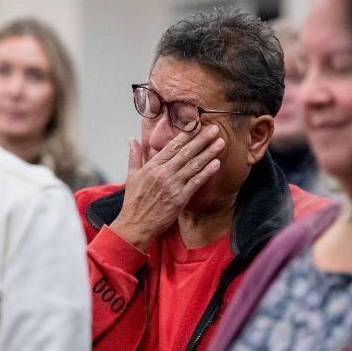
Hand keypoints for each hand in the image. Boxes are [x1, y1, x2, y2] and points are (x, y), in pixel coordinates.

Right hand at [109, 124, 224, 250]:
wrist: (135, 225)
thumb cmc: (134, 202)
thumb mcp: (131, 176)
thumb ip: (135, 156)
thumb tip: (133, 139)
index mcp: (152, 166)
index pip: (172, 146)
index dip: (186, 135)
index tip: (197, 125)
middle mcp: (163, 173)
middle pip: (186, 152)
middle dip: (202, 139)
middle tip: (214, 129)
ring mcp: (173, 185)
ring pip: (193, 165)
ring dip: (208, 153)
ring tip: (220, 143)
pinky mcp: (180, 198)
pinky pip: (196, 182)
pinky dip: (207, 172)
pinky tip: (216, 163)